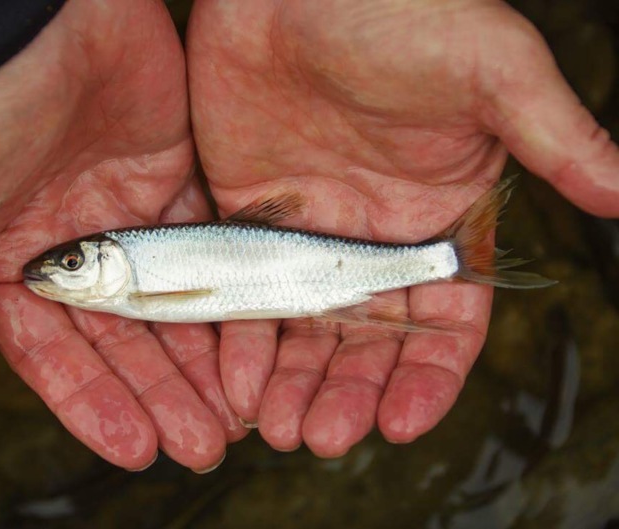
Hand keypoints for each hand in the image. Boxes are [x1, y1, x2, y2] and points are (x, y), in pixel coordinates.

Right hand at [0, 0, 242, 471]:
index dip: (94, 405)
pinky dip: (230, 296)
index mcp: (9, 265)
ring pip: (174, 306)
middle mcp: (73, 253)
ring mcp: (128, 220)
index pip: (56, 354)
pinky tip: (253, 343)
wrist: (40, 10)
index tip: (137, 449)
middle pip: (126, 342)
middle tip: (203, 445)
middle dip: (162, 396)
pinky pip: (209, 251)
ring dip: (202, 362)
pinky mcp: (175, 184)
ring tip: (235, 415)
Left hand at [187, 0, 618, 455]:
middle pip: (367, 341)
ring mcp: (308, 232)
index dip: (427, 375)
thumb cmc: (401, 10)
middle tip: (322, 437)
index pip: (444, 322)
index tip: (400, 422)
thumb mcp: (492, 71)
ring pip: (303, 331)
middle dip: (347, 393)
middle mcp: (374, 239)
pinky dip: (241, 340)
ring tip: (275, 430)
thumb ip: (553, 138)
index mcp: (438, 220)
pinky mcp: (248, 216)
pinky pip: (244, 292)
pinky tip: (234, 380)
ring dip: (292, 384)